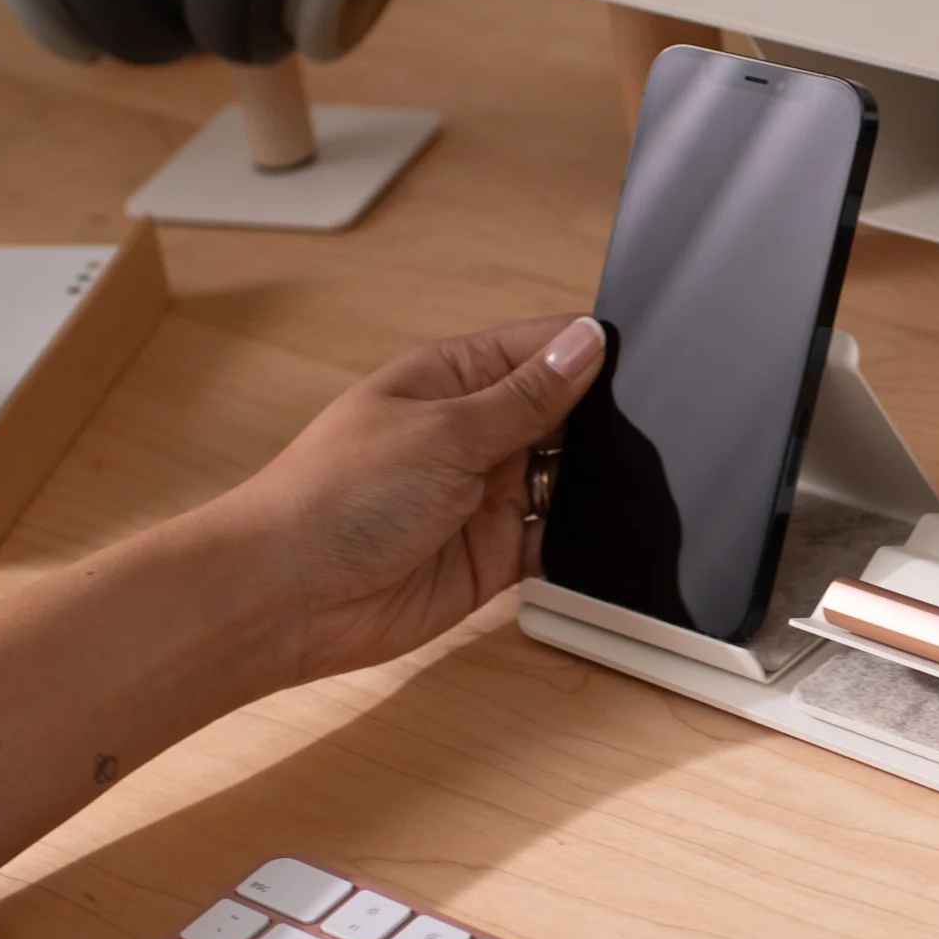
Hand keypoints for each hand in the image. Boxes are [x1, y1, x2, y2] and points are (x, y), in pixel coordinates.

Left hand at [200, 313, 606, 686]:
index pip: (539, 348)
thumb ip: (525, 397)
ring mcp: (482, 494)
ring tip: (631, 479)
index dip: (588, 349)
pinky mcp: (492, 555)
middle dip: (601, 419)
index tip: (643, 357)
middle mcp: (471, 432)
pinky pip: (554, 539)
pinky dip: (579, 538)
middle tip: (649, 427)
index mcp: (452, 379)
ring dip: (592, 480)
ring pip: (566, 477)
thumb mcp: (444, 431)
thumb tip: (587, 343)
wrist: (290, 596)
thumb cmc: (337, 497)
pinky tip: (604, 532)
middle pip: (562, 413)